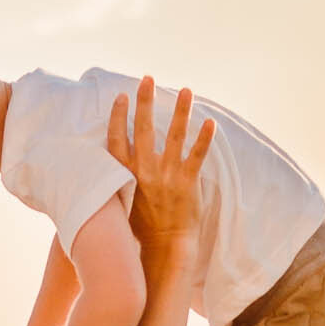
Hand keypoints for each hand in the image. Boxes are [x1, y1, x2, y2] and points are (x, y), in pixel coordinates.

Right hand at [105, 77, 213, 274]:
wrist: (164, 246)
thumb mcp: (121, 198)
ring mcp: (167, 176)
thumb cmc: (141, 224)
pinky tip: (211, 121)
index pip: (117, 139)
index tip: (122, 97)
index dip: (119, 116)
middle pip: (144, 129)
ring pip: (175, 136)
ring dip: (181, 111)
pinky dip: (205, 139)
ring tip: (186, 90)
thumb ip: (120, 175)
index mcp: (126, 175)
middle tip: (146, 78)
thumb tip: (113, 154)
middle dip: (145, 101)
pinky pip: (197, 156)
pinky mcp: (187, 183)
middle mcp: (144, 171)